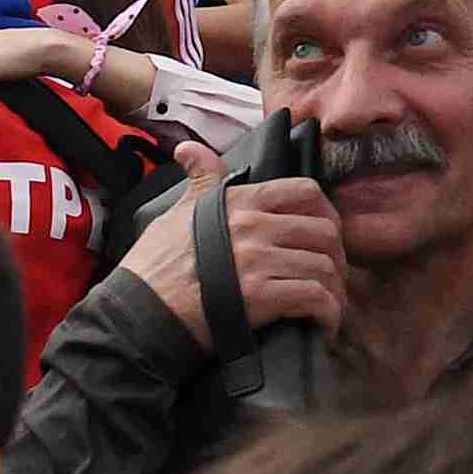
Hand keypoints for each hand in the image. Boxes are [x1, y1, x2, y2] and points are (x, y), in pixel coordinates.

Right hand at [114, 141, 344, 354]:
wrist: (135, 315)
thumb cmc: (155, 267)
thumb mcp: (177, 213)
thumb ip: (199, 180)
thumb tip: (189, 149)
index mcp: (240, 203)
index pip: (306, 192)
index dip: (326, 213)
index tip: (326, 235)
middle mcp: (254, 226)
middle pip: (325, 231)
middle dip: (336, 255)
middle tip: (331, 274)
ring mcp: (258, 260)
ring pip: (324, 265)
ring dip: (335, 288)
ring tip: (328, 302)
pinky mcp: (260, 296)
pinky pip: (316, 298)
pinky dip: (328, 313)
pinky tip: (324, 324)